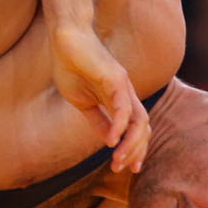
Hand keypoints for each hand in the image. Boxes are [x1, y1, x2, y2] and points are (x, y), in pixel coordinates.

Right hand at [50, 24, 148, 170]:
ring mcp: (123, 86)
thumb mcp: (82, 101)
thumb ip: (97, 120)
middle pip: (143, 127)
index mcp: (119, 99)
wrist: (64, 38)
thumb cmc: (70, 65)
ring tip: (118, 161)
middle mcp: (126, 93)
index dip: (135, 149)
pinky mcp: (114, 79)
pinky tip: (112, 142)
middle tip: (122, 169)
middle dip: (136, 151)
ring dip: (131, 144)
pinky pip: (123, 107)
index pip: (136, 128)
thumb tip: (109, 142)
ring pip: (138, 120)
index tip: (126, 168)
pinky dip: (121, 126)